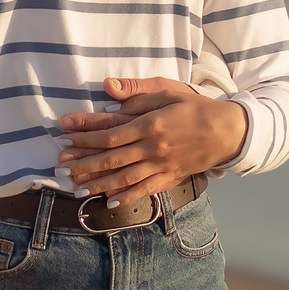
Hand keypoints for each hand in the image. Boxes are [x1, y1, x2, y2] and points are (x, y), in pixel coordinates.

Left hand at [57, 77, 247, 203]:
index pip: (110, 134)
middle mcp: (153, 148)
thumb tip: (108, 87)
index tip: (65, 137)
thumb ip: (137, 93)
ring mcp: (161, 166)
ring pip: (124, 179)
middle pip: (112, 159)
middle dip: (84, 163)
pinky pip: (145, 190)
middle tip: (61, 166)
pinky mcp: (170, 177)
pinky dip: (127, 197)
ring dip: (98, 183)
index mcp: (150, 124)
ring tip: (76, 186)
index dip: (85, 137)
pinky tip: (110, 201)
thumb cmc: (195, 107)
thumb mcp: (168, 91)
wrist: (227, 131)